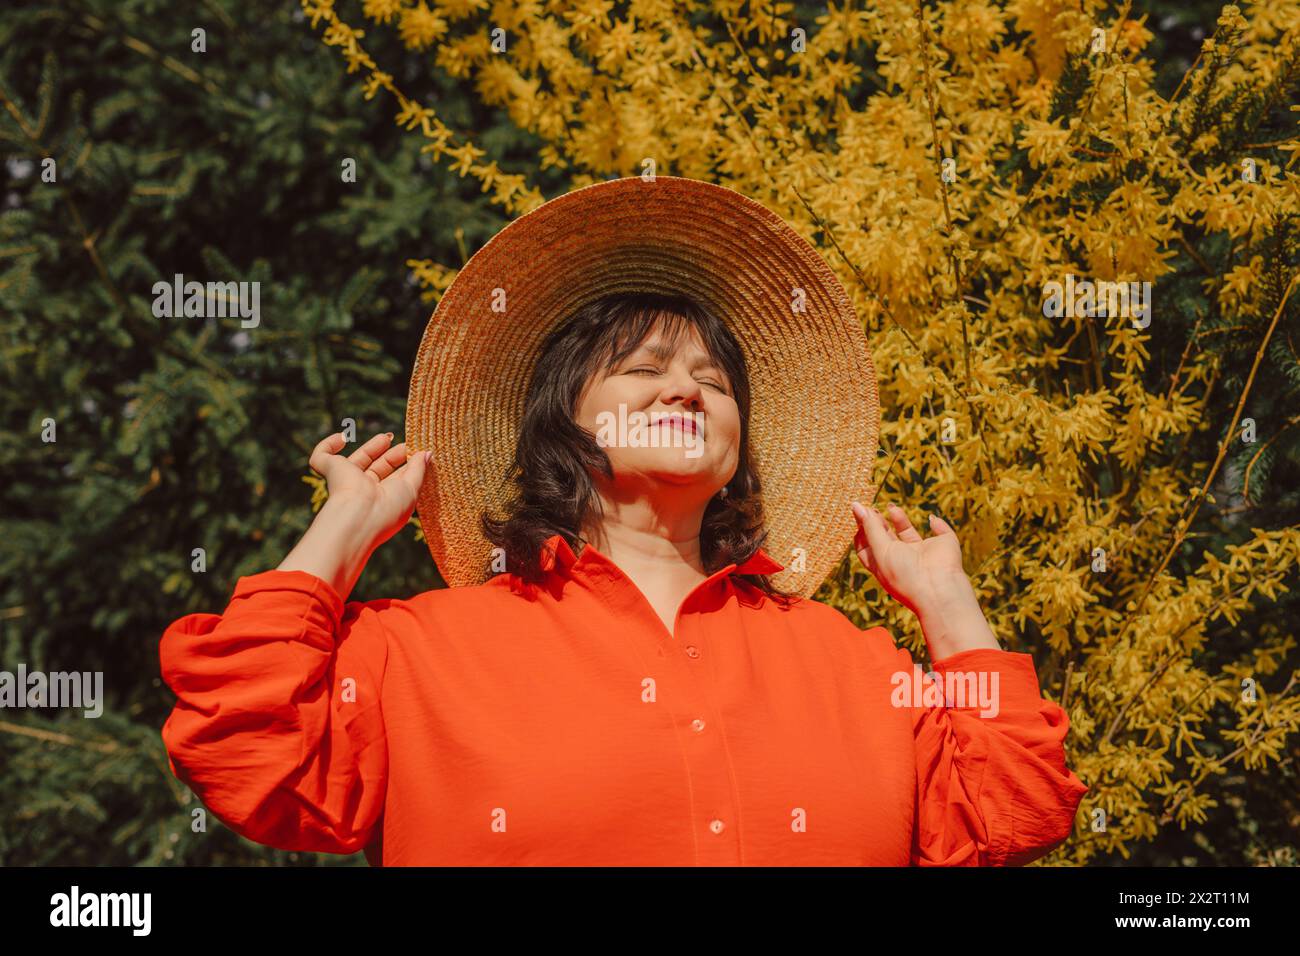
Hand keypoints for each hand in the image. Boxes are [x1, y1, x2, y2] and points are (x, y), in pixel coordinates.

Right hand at [309, 431, 428, 551]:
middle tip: (405, 445)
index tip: (417, 452)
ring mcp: (346, 481)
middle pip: (377, 470)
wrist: (358, 516)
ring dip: (371, 447)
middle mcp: (364, 492)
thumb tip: (427, 453)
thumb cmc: (388, 508)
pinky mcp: (329, 470)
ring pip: (357, 460)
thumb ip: (419, 469)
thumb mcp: (411, 488)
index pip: (394, 480)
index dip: (405, 465)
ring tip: (387, 437)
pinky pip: (321, 455)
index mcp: (383, 500)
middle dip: (391, 456)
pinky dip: (328, 444)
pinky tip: (341, 437)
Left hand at [850, 501, 973, 619]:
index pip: (867, 548)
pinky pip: (941, 531)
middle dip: (877, 523)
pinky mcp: (942, 545)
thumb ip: (870, 528)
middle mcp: (902, 560)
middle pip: (885, 538)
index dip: (861, 531)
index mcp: (884, 566)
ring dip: (898, 519)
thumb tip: (856, 506)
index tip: (858, 514)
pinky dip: (937, 523)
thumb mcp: (881, 550)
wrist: (938, 588)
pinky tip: (931, 519)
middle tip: (871, 508)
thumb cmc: (905, 574)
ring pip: (907, 533)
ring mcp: (922, 553)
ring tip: (890, 508)